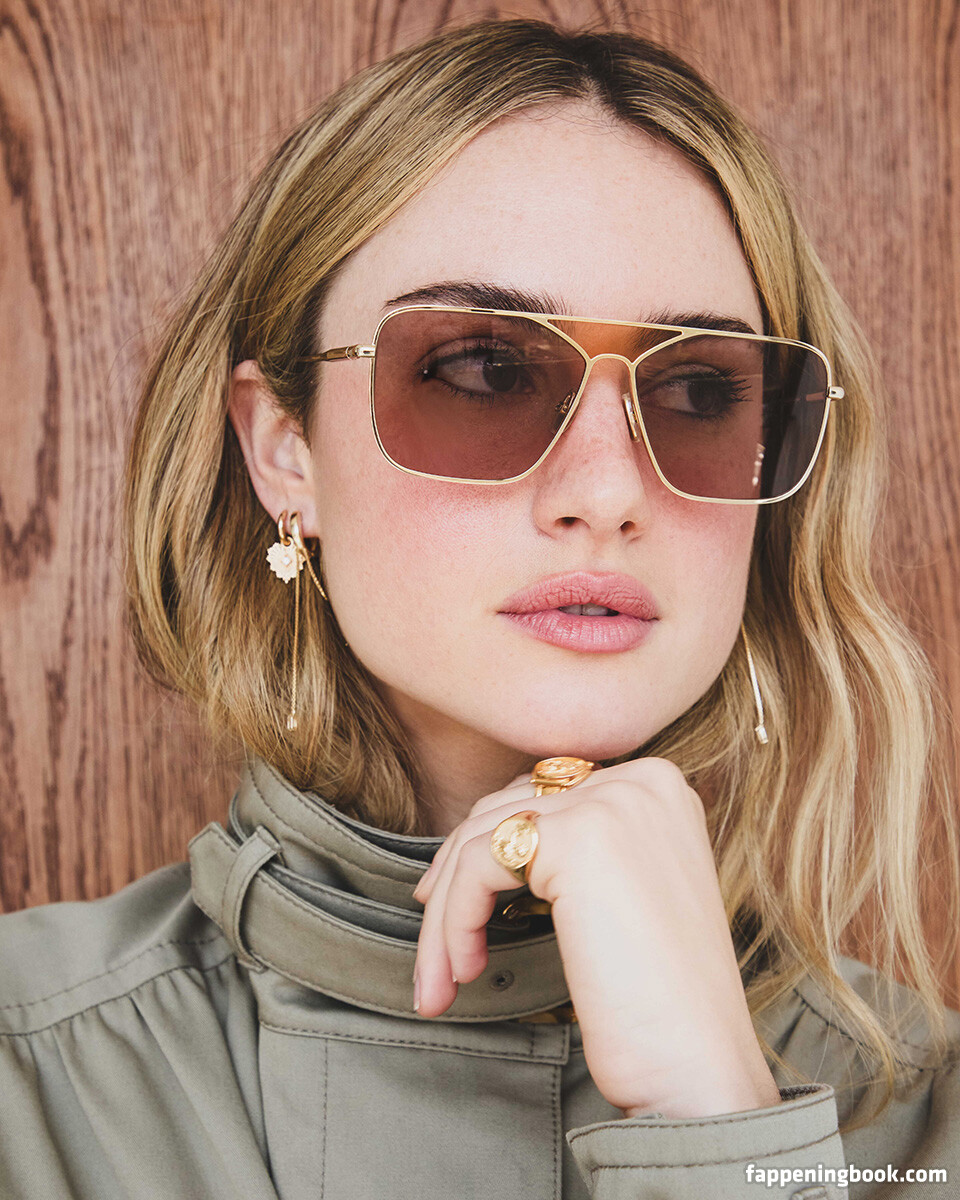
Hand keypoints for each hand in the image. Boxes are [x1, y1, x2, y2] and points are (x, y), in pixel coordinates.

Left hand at [411, 757, 780, 1118]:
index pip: (542, 795)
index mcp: (657, 787)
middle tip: (437, 948)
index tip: (452, 904)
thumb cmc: (659, 1001)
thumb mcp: (623, 895)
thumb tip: (485, 839)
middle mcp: (640, 781)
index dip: (489, 848)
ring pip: (482, 838)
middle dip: (456, 880)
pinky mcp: (577, 839)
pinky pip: (477, 866)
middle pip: (506, 810)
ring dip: (445, 915)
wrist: (699, 1066)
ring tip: (440, 980)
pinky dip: (453, 922)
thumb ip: (576, 848)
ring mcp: (612, 803)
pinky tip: (465, 971)